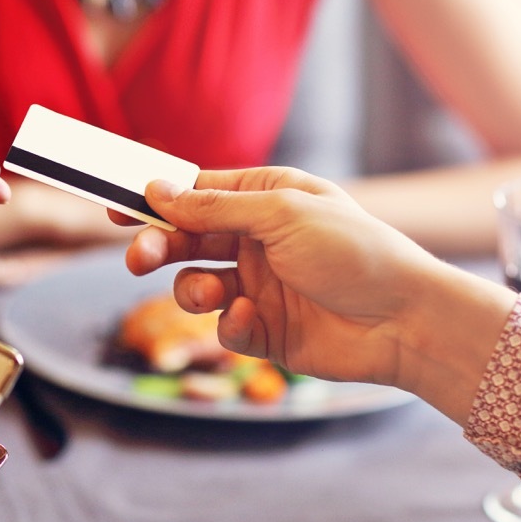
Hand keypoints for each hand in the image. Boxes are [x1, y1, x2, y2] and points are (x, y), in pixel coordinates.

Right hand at [120, 167, 513, 414]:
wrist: (405, 321)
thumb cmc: (355, 252)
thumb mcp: (281, 215)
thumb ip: (213, 209)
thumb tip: (158, 191)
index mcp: (265, 199)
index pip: (196, 194)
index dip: (155, 199)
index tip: (115, 206)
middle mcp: (258, 240)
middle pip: (185, 239)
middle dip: (158, 246)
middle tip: (138, 257)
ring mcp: (260, 285)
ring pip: (195, 284)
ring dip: (191, 289)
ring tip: (208, 295)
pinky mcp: (265, 329)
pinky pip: (224, 325)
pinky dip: (230, 323)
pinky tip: (253, 319)